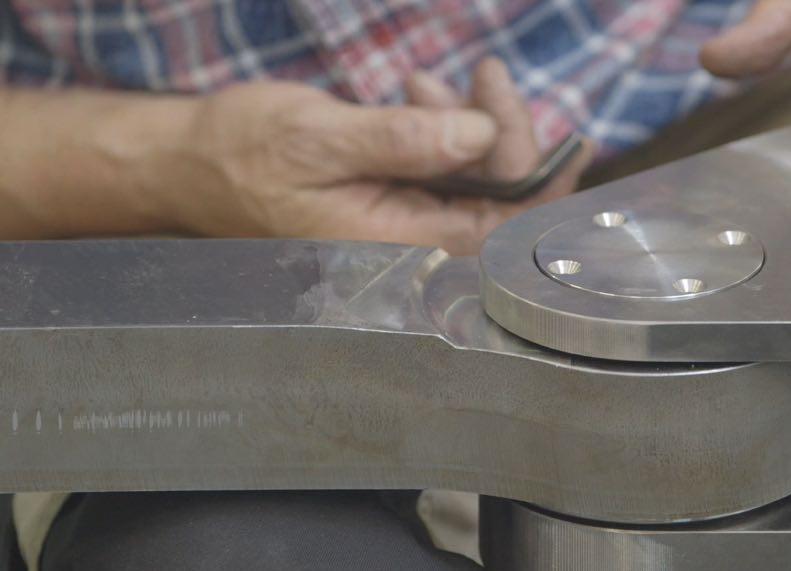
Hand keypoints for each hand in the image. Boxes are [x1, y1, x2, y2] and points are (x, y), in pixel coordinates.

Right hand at [153, 57, 591, 254]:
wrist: (191, 163)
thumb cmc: (241, 156)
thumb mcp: (318, 139)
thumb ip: (402, 142)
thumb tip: (479, 135)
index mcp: (396, 246)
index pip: (499, 223)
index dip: (541, 179)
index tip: (572, 137)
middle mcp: (410, 246)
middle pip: (498, 201)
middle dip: (501, 133)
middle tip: (482, 76)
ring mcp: (405, 225)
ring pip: (475, 181)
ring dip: (469, 125)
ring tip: (424, 86)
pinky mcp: (396, 202)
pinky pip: (447, 172)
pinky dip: (446, 130)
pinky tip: (418, 99)